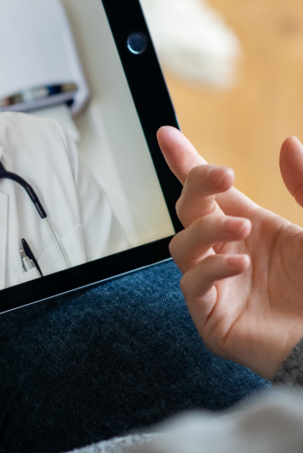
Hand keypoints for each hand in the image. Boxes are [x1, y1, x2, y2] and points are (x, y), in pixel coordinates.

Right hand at [157, 126, 302, 378]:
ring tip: (241, 230)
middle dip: (196, 187)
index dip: (184, 162)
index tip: (167, 135)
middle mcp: (229, 252)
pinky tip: (240, 265)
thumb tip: (287, 142)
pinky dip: (210, 270)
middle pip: (188, 210)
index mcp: (254, 228)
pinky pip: (192, 285)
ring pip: (182, 246)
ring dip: (205, 230)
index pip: (208, 191)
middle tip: (222, 177)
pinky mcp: (213, 317)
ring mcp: (218, 285)